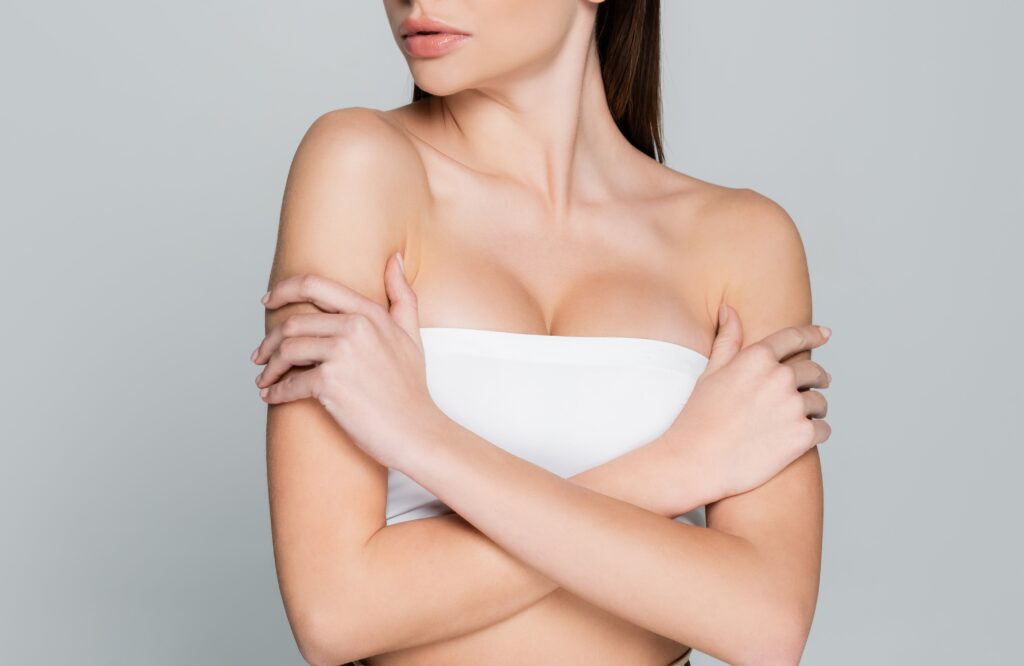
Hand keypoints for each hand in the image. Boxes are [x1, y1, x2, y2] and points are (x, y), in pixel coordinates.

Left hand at [252, 252, 443, 468]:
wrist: (416, 431)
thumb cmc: (411, 388)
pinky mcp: (330, 384)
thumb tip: (393, 260)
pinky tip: (271, 397)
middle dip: (270, 340)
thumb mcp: (411, 334)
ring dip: (269, 367)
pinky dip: (276, 392)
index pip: (315, 285)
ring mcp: (341, 355)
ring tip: (264, 378)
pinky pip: (289, 383)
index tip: (268, 300)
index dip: (284, 290)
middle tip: (260, 355)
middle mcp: (354, 328)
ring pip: (286, 350)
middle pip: (293, 322)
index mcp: (369, 313)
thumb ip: (402, 295)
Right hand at [667, 304, 831, 506]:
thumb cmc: (698, 417)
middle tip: (817, 384)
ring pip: (820, 402)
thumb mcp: (710, 372)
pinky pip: (823, 429)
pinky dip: (815, 433)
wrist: (695, 461)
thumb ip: (727, 340)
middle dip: (817, 377)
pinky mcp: (803, 436)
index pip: (795, 338)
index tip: (825, 334)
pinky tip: (800, 439)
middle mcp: (780, 378)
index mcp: (758, 358)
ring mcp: (793, 407)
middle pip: (814, 370)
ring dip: (814, 409)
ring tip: (801, 418)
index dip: (813, 334)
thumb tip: (729, 310)